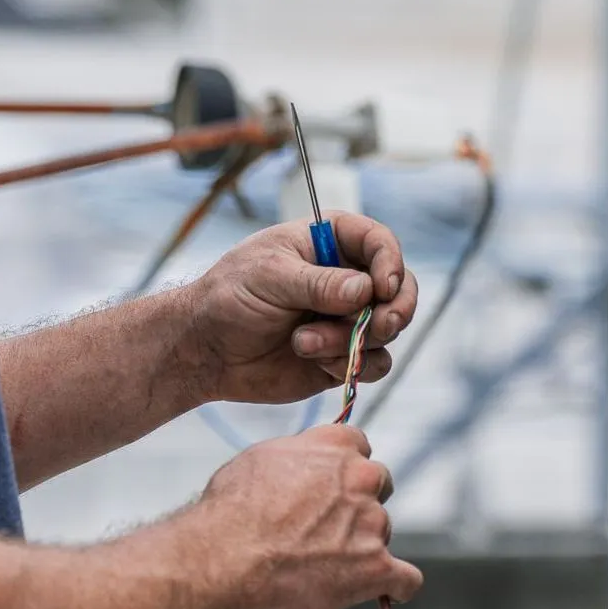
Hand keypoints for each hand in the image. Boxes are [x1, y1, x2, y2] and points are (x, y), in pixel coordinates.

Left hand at [181, 213, 418, 405]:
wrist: (206, 350)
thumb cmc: (229, 297)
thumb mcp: (269, 278)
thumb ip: (319, 284)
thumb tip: (368, 291)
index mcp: (329, 242)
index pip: (380, 243)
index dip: (391, 263)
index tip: (382, 288)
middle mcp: (346, 279)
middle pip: (401, 289)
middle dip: (394, 310)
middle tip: (377, 325)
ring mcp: (347, 319)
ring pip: (388, 330)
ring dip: (353, 341)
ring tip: (304, 343)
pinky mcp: (344, 355)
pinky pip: (376, 364)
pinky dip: (354, 365)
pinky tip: (317, 363)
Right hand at [201, 422, 421, 608]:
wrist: (227, 559)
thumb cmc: (232, 511)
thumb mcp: (260, 460)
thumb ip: (298, 455)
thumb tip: (306, 462)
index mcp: (334, 446)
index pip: (359, 445)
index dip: (345, 468)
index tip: (334, 485)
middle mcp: (360, 478)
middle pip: (379, 484)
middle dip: (360, 502)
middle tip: (327, 527)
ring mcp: (372, 523)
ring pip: (383, 532)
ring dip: (362, 545)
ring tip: (320, 566)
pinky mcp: (377, 568)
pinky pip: (407, 580)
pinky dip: (396, 587)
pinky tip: (386, 592)